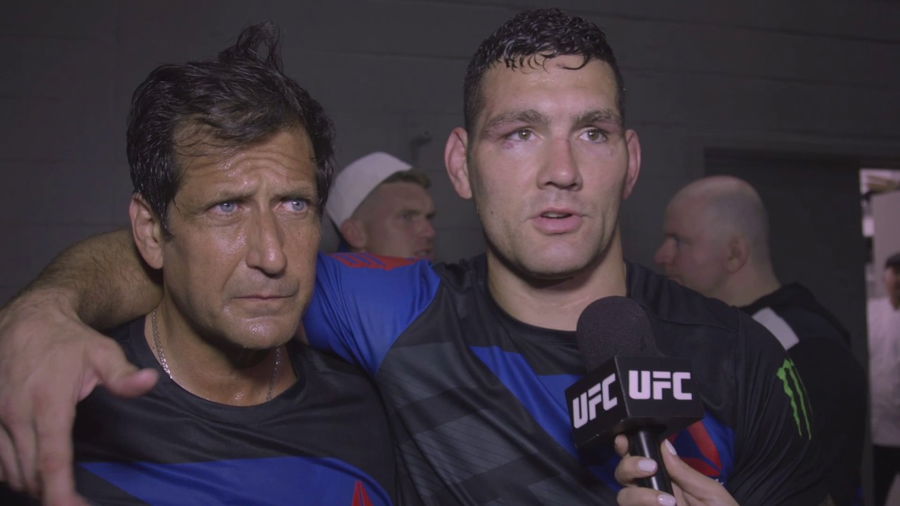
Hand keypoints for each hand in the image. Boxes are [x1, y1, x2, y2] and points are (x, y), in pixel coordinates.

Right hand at [0, 289, 157, 504]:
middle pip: (30, 473)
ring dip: (31, 485)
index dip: (60, 492)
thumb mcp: (103, 352)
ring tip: (56, 489)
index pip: (51, 460)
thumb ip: (124, 375)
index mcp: (47, 403)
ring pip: (8, 470)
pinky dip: (11, 472)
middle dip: (51, 494)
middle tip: (74, 502)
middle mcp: (14, 414)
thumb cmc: (69, 341)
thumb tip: (151, 381)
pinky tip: (29, 473)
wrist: (26, 320)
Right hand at [614, 434, 737, 505]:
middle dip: (629, 466)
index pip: (639, 459)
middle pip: (623, 475)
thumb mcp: (710, 492)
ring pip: (624, 498)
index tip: (625, 439)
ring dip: (639, 495)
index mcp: (667, 479)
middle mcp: (652, 493)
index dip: (627, 446)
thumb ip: (685, 472)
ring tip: (667, 501)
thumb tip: (663, 444)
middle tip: (650, 467)